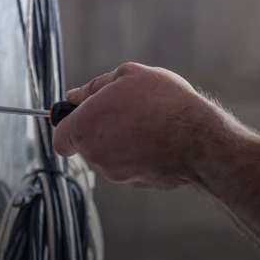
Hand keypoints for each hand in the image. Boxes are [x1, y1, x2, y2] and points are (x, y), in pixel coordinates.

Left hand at [53, 63, 255, 189]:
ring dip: (125, 140)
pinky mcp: (139, 183)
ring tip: (151, 122)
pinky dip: (143, 155)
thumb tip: (76, 96)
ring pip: (113, 155)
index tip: (83, 116)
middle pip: (89, 144)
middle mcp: (97, 155)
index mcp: (86, 127)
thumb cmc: (163, 103)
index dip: (69, 125)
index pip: (60, 137)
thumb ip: (95, 86)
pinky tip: (161, 139)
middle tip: (129, 109)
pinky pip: (134, 166)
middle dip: (103, 128)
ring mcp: (118, 173)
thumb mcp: (128, 75)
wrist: (198, 138)